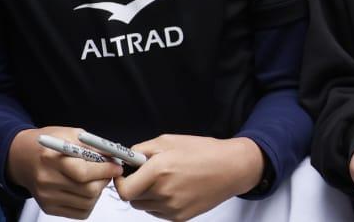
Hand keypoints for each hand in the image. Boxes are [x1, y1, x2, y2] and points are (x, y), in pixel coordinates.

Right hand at [11, 129, 119, 218]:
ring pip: (87, 203)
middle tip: (107, 172)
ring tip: (95, 180)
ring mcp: (46, 197)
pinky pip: (79, 213)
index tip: (117, 167)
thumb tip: (116, 156)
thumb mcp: (72, 134)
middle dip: (104, 181)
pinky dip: (89, 203)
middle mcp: (47, 181)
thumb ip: (94, 146)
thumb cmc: (50, 143)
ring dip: (98, 192)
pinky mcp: (48, 207)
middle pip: (88, 191)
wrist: (23, 158)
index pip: (84, 172)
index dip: (106, 171)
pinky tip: (86, 190)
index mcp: (52, 159)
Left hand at [119, 136, 264, 220]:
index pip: (124, 189)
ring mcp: (172, 207)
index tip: (124, 176)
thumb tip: (126, 159)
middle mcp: (164, 191)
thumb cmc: (205, 151)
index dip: (120, 183)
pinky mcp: (180, 217)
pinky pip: (159, 212)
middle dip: (135, 187)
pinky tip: (176, 189)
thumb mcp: (170, 140)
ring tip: (166, 181)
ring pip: (145, 206)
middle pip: (133, 199)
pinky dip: (161, 202)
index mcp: (159, 170)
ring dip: (148, 195)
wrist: (233, 167)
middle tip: (148, 175)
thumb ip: (143, 149)